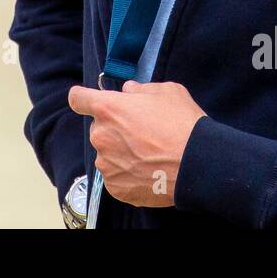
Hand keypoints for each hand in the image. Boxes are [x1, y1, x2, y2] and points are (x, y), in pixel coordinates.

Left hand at [67, 80, 205, 207]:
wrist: (198, 165)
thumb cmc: (182, 124)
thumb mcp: (166, 91)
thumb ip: (140, 89)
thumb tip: (128, 91)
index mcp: (108, 108)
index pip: (78, 98)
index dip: (84, 98)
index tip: (90, 101)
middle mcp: (100, 136)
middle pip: (99, 128)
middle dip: (115, 128)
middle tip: (141, 132)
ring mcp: (106, 165)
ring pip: (107, 154)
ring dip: (121, 152)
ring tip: (149, 155)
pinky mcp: (116, 188)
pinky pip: (116, 176)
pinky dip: (128, 174)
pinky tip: (149, 170)